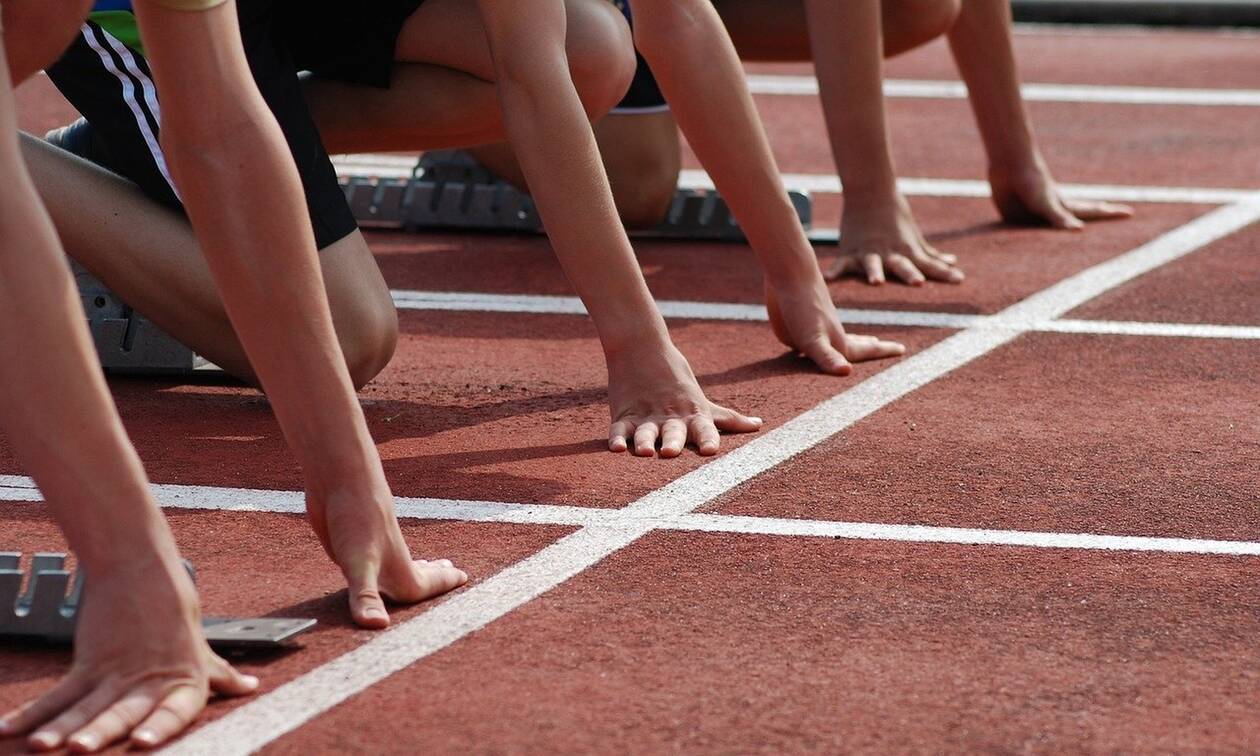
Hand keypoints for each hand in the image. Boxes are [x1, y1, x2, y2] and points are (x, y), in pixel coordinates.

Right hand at [0, 557, 257, 751]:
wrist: (141, 569)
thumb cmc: (174, 613)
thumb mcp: (199, 648)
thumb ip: (220, 675)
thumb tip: (251, 687)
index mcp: (186, 682)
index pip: (175, 711)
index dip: (160, 728)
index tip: (141, 743)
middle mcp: (150, 680)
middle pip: (122, 712)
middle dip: (101, 733)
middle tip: (81, 750)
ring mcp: (116, 672)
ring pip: (85, 706)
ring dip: (60, 729)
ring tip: (40, 747)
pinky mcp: (89, 662)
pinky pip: (58, 693)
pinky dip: (31, 713)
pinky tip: (7, 731)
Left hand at [307, 479, 467, 628]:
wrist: (339, 477)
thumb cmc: (355, 517)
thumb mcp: (358, 562)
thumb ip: (366, 596)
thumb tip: (377, 627)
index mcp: (398, 570)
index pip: (424, 587)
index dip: (443, 586)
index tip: (465, 578)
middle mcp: (387, 561)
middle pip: (417, 574)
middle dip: (434, 577)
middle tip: (452, 571)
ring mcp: (370, 550)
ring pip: (395, 566)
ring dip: (412, 568)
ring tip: (425, 564)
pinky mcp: (349, 542)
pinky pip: (371, 561)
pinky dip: (380, 565)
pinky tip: (374, 558)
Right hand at [606, 341, 761, 457]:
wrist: (642, 348)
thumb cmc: (677, 379)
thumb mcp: (703, 401)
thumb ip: (728, 419)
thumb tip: (759, 425)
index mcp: (692, 415)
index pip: (704, 429)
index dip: (707, 439)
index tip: (711, 451)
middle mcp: (670, 418)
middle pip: (672, 432)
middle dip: (673, 442)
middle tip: (671, 453)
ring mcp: (646, 416)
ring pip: (645, 432)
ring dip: (645, 442)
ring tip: (644, 452)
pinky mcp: (624, 415)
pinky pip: (619, 429)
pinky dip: (616, 438)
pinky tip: (615, 448)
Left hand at [765, 278, 903, 374]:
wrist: (788, 273)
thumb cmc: (802, 307)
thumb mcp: (813, 339)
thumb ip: (827, 357)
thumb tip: (846, 371)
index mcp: (838, 343)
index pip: (866, 351)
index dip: (883, 351)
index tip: (903, 349)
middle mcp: (829, 336)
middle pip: (855, 345)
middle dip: (869, 348)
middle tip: (883, 346)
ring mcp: (814, 329)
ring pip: (837, 340)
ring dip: (851, 341)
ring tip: (862, 340)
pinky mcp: (796, 325)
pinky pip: (813, 338)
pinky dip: (820, 340)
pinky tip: (815, 340)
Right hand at [826, 191, 964, 285]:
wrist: (870, 192)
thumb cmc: (895, 217)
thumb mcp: (914, 238)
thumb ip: (931, 255)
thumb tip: (953, 262)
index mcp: (907, 251)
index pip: (929, 265)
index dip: (943, 273)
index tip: (959, 280)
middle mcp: (890, 253)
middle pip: (902, 265)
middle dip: (909, 273)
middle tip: (918, 283)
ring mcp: (869, 252)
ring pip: (873, 263)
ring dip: (875, 272)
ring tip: (876, 282)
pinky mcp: (850, 251)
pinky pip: (842, 264)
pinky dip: (836, 271)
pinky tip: (829, 279)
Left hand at [989, 160, 1133, 228]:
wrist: (1008, 167)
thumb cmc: (1031, 183)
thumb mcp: (1047, 203)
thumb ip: (1060, 218)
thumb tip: (1080, 232)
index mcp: (1064, 207)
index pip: (1092, 213)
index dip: (1111, 214)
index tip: (1131, 213)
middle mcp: (1053, 212)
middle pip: (1078, 218)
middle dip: (1096, 218)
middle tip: (1111, 215)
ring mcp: (1036, 216)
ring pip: (1052, 229)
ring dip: (1062, 234)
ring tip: (1076, 233)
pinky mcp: (1017, 220)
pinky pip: (1026, 235)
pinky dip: (1031, 239)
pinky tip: (1030, 240)